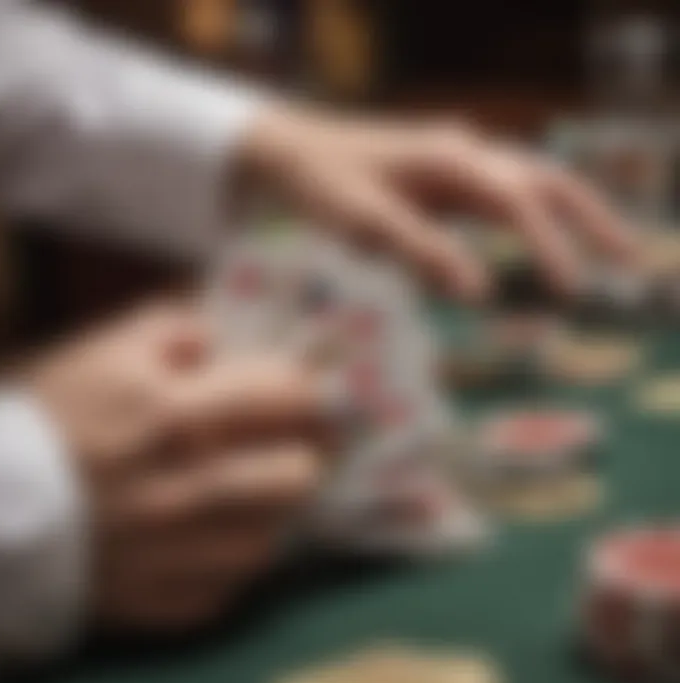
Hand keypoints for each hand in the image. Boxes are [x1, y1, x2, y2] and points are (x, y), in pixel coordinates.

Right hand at [30, 303, 333, 631]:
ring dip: (268, 513)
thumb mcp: (106, 351)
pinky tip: (209, 539)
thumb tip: (224, 339)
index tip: (304, 394)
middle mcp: (185, 487)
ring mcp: (175, 553)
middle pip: (297, 477)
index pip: (281, 397)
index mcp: (173, 414)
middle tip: (286, 449)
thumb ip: (174, 329)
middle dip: (299, 456)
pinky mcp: (161, 600)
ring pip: (270, 538)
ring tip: (249, 496)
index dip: (305, 392)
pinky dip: (228, 562)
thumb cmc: (52, 418)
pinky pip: (226, 587)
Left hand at [240, 107, 636, 299]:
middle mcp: (464, 154)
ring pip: (529, 186)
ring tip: (603, 257)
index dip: (551, 245)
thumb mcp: (365, 222)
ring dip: (569, 219)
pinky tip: (538, 249)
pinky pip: (498, 200)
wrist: (290, 152)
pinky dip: (529, 223)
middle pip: (547, 180)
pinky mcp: (444, 180)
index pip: (519, 202)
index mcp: (451, 159)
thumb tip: (477, 293)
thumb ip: (421, 252)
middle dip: (592, 219)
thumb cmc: (322, 184)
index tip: (572, 289)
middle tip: (630, 261)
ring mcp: (456, 164)